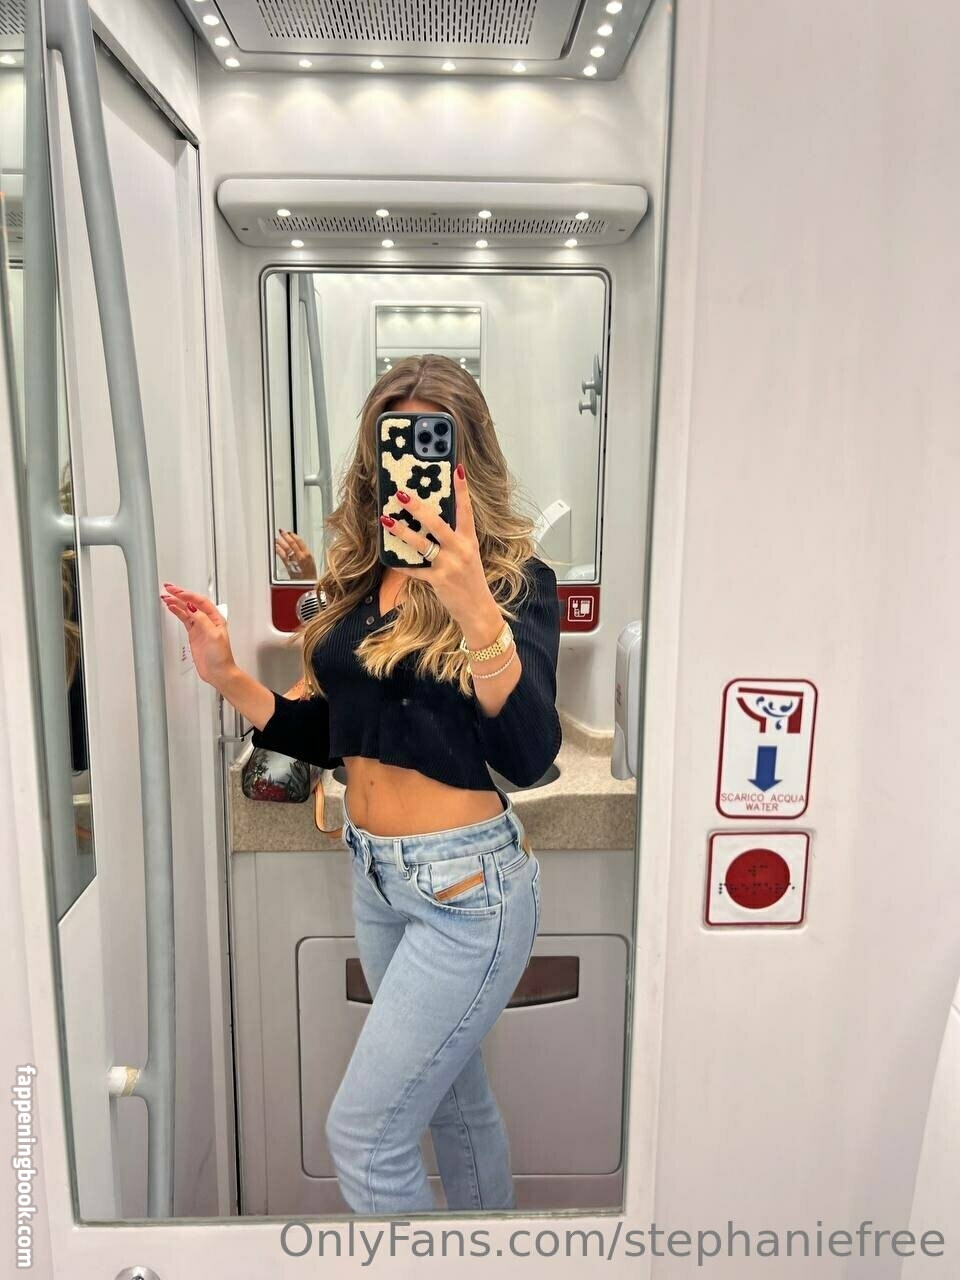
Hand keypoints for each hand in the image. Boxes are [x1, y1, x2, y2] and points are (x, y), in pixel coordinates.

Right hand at [160, 583, 236, 687]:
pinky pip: (184, 619)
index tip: (177, 592)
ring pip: (187, 610)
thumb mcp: (213, 636)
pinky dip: (178, 612)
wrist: (218, 672)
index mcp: (216, 618)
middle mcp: (208, 620)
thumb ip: (202, 620)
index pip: (200, 601)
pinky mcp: (194, 634)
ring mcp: (200, 627)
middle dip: (180, 595)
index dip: (189, 595)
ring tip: (166, 597)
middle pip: (192, 603)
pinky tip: (171, 608)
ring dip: (177, 603)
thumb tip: (192, 607)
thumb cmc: (221, 657)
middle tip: (168, 588)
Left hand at [275, 528, 316, 579]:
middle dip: (286, 536)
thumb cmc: (311, 578)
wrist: (309, 587)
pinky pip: (283, 556)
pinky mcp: (289, 566)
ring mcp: (295, 561)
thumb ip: (303, 555)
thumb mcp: (311, 564)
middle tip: (281, 531)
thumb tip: (296, 549)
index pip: (300, 541)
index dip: (294, 535)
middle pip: (292, 543)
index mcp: (308, 555)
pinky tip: (275, 547)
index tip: (290, 532)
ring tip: (276, 538)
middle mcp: (302, 556)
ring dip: (280, 541)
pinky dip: (278, 550)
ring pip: (287, 548)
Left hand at [379, 463, 500, 641]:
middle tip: (401, 494)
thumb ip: (453, 539)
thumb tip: (430, 522)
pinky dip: (403, 565)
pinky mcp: (438, 580)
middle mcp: (460, 550)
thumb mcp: (468, 555)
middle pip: (437, 524)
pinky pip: (416, 570)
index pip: (466, 510)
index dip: (462, 490)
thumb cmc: (470, 579)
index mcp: (469, 540)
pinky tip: (391, 558)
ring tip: (386, 520)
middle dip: (418, 508)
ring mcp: (449, 565)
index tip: (457, 468)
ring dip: (402, 532)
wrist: (478, 609)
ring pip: (422, 544)